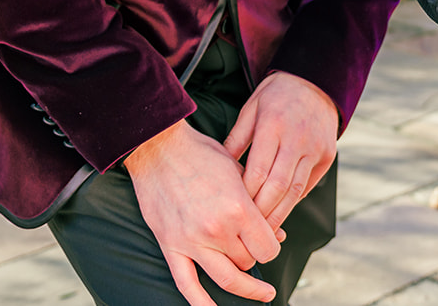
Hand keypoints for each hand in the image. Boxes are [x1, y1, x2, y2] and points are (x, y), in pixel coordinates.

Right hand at [123, 119, 281, 305]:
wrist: (159, 148)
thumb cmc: (202, 154)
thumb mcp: (239, 172)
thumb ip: (258, 204)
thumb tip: (278, 234)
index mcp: (238, 209)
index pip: (268, 248)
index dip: (273, 247)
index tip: (272, 243)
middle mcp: (217, 230)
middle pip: (249, 262)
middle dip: (256, 258)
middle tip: (257, 251)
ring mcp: (193, 242)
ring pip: (227, 279)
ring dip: (246, 288)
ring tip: (261, 293)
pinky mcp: (171, 246)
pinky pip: (187, 285)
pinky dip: (202, 304)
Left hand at [223, 71, 338, 229]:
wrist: (316, 80)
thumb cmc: (276, 94)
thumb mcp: (251, 108)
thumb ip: (236, 139)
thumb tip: (221, 170)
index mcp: (273, 125)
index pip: (258, 170)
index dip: (246, 195)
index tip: (234, 212)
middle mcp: (297, 138)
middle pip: (278, 186)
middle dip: (262, 212)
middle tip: (247, 231)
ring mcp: (315, 148)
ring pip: (296, 190)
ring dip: (280, 214)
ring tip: (264, 231)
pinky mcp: (327, 155)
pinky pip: (308, 185)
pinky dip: (293, 201)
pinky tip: (280, 213)